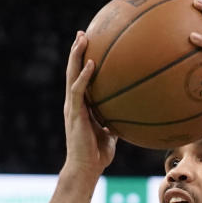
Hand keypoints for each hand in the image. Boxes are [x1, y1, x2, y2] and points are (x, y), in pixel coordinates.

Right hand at [63, 31, 116, 174]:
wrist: (86, 169)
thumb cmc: (97, 155)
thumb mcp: (110, 135)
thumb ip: (115, 123)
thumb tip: (129, 117)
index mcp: (80, 107)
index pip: (79, 79)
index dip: (81, 62)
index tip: (88, 46)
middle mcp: (73, 103)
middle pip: (72, 71)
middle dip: (76, 52)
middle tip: (81, 34)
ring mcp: (72, 107)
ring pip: (71, 76)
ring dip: (76, 56)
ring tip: (81, 39)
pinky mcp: (75, 114)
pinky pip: (78, 90)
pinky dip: (84, 76)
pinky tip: (92, 64)